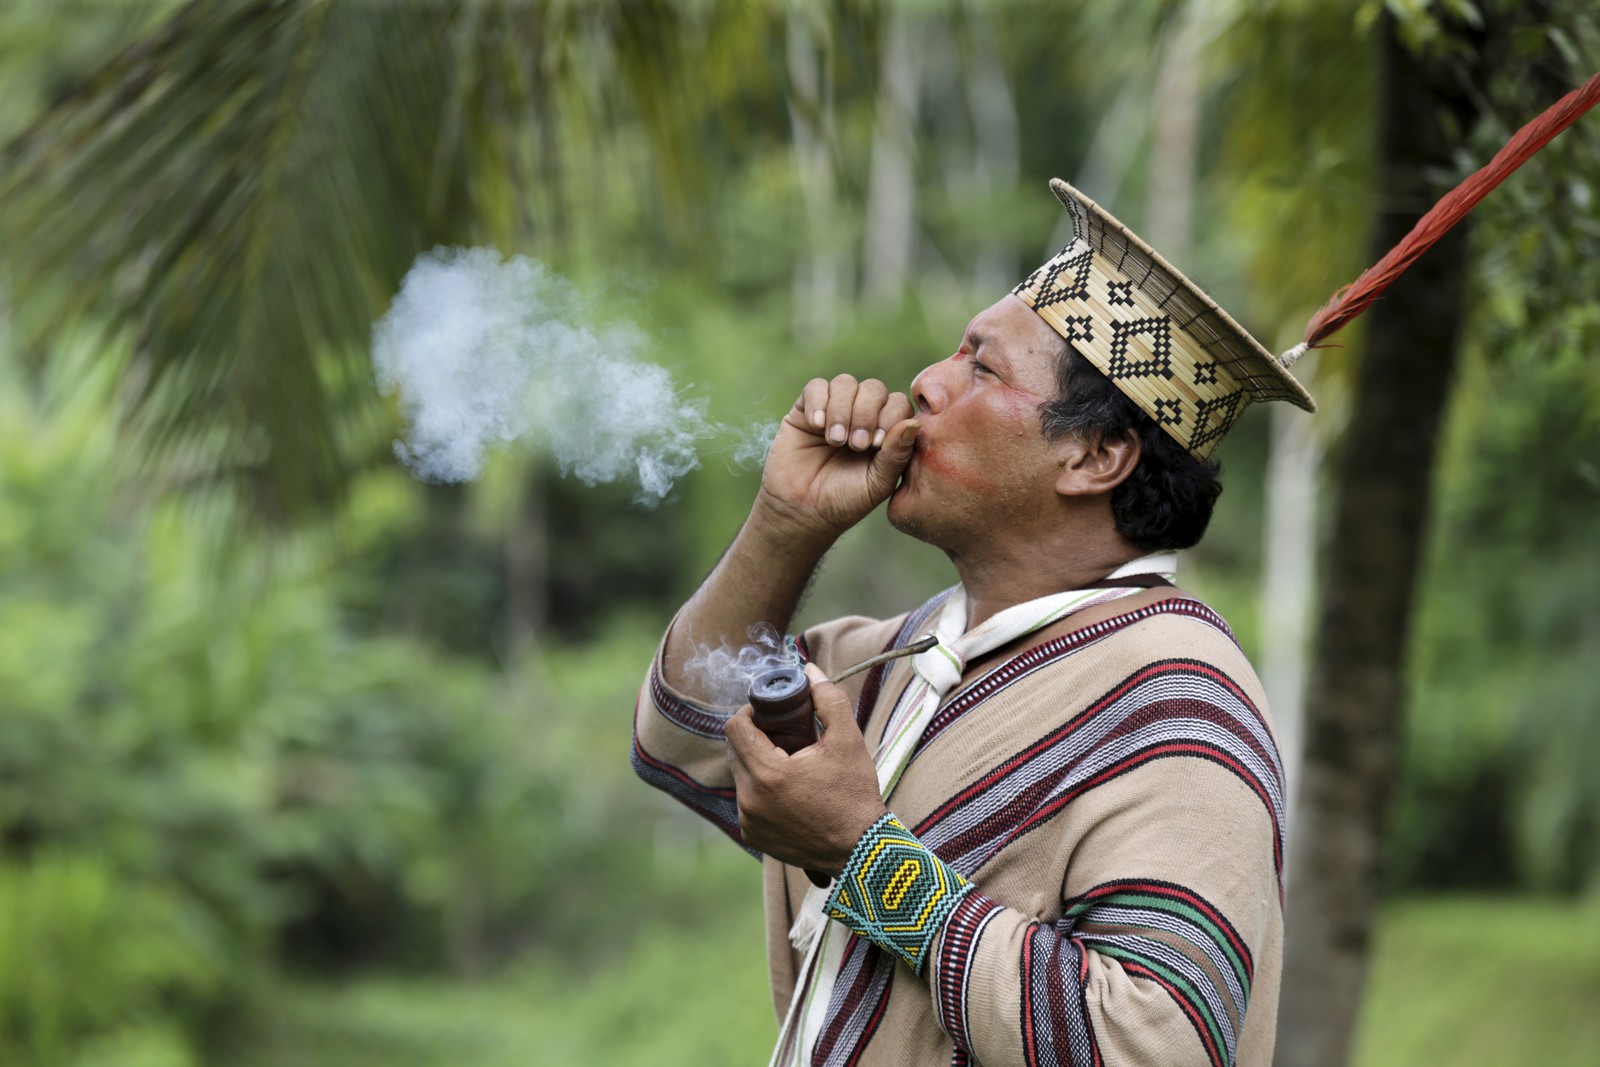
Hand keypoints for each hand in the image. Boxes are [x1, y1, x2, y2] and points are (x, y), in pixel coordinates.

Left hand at [725, 664, 887, 875]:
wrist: (862, 850)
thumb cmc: (854, 795)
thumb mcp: (848, 741)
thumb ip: (828, 699)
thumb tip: (810, 671)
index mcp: (767, 773)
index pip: (735, 727)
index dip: (750, 712)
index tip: (770, 712)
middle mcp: (749, 799)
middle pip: (735, 750)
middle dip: (755, 737)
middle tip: (784, 736)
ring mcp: (748, 821)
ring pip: (740, 776)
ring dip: (757, 763)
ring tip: (789, 763)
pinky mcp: (752, 836)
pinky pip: (746, 801)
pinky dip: (760, 790)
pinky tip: (787, 790)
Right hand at [756, 375, 918, 542]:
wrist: (803, 511)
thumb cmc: (845, 500)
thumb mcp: (877, 483)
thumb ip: (896, 455)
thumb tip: (914, 423)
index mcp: (885, 430)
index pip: (898, 404)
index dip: (891, 417)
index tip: (877, 445)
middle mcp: (862, 415)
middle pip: (874, 388)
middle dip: (866, 413)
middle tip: (856, 444)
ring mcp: (834, 409)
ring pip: (845, 383)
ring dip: (842, 410)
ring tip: (835, 440)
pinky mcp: (806, 409)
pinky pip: (815, 387)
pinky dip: (818, 402)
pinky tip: (816, 425)